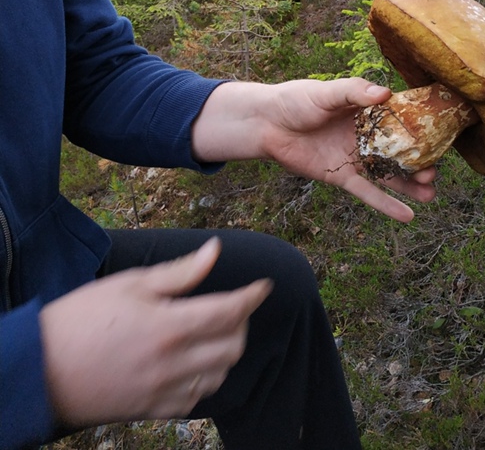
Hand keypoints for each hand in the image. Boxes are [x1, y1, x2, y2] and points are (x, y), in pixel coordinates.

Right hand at [40, 238, 271, 427]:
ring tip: (213, 330)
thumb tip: (215, 251)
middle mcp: (173, 363)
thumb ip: (180, 273)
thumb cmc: (82, 319)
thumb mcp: (131, 285)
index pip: (229, 311)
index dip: (253, 297)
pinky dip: (206, 378)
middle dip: (241, 322)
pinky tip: (194, 361)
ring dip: (226, 351)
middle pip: (233, 346)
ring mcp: (164, 392)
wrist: (41, 372)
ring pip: (220, 375)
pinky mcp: (153, 411)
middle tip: (232, 305)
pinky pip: (197, 399)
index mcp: (169, 326)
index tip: (265, 286)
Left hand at [193, 79, 436, 221]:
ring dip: (410, 185)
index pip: (400, 120)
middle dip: (420, 161)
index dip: (421, 128)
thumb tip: (385, 93)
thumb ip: (353, 92)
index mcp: (366, 110)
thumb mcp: (326, 92)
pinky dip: (386, 204)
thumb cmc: (296, 100)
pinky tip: (409, 216)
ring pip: (388, 174)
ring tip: (432, 193)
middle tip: (435, 172)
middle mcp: (366, 135)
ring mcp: (355, 157)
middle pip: (399, 150)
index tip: (442, 137)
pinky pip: (367, 192)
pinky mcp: (341, 177)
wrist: (266, 124)